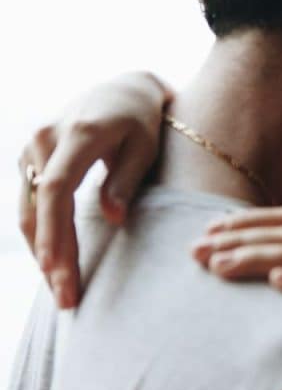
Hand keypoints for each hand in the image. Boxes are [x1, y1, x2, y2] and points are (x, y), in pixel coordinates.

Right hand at [18, 71, 171, 307]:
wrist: (122, 89)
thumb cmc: (142, 120)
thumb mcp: (145, 145)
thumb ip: (126, 179)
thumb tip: (112, 218)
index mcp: (77, 135)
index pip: (56, 190)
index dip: (55, 233)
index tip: (61, 271)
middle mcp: (43, 138)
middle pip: (37, 207)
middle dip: (49, 257)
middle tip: (67, 299)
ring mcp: (30, 147)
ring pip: (27, 210)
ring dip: (41, 252)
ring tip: (62, 292)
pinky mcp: (28, 158)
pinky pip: (29, 204)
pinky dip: (40, 236)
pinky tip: (54, 265)